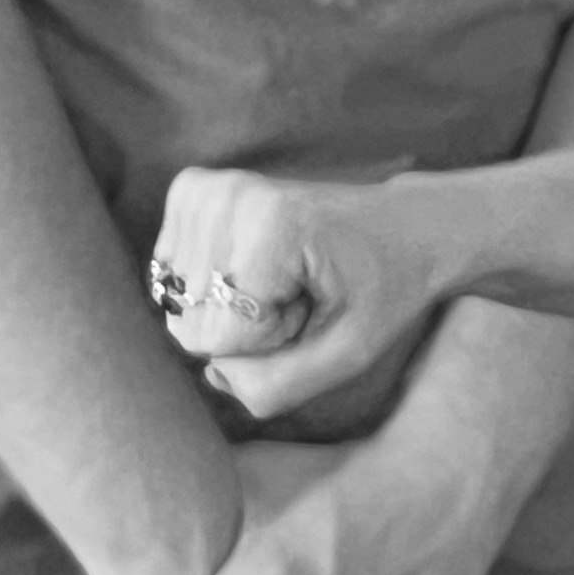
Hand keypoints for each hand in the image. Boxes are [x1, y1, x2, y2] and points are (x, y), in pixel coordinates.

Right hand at [152, 164, 452, 423]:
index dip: (267, 341)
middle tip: (302, 294)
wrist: (404, 226)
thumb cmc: (383, 288)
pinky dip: (213, 284)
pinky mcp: (192, 191)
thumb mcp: (350, 353)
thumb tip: (212, 375)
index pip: (217, 338)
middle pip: (190, 324)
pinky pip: (169, 275)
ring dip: (232, 308)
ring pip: (177, 304)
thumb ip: (277, 385)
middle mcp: (227, 196)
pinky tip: (258, 264)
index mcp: (271, 225)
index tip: (312, 306)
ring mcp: (206, 189)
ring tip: (286, 279)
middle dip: (247, 328)